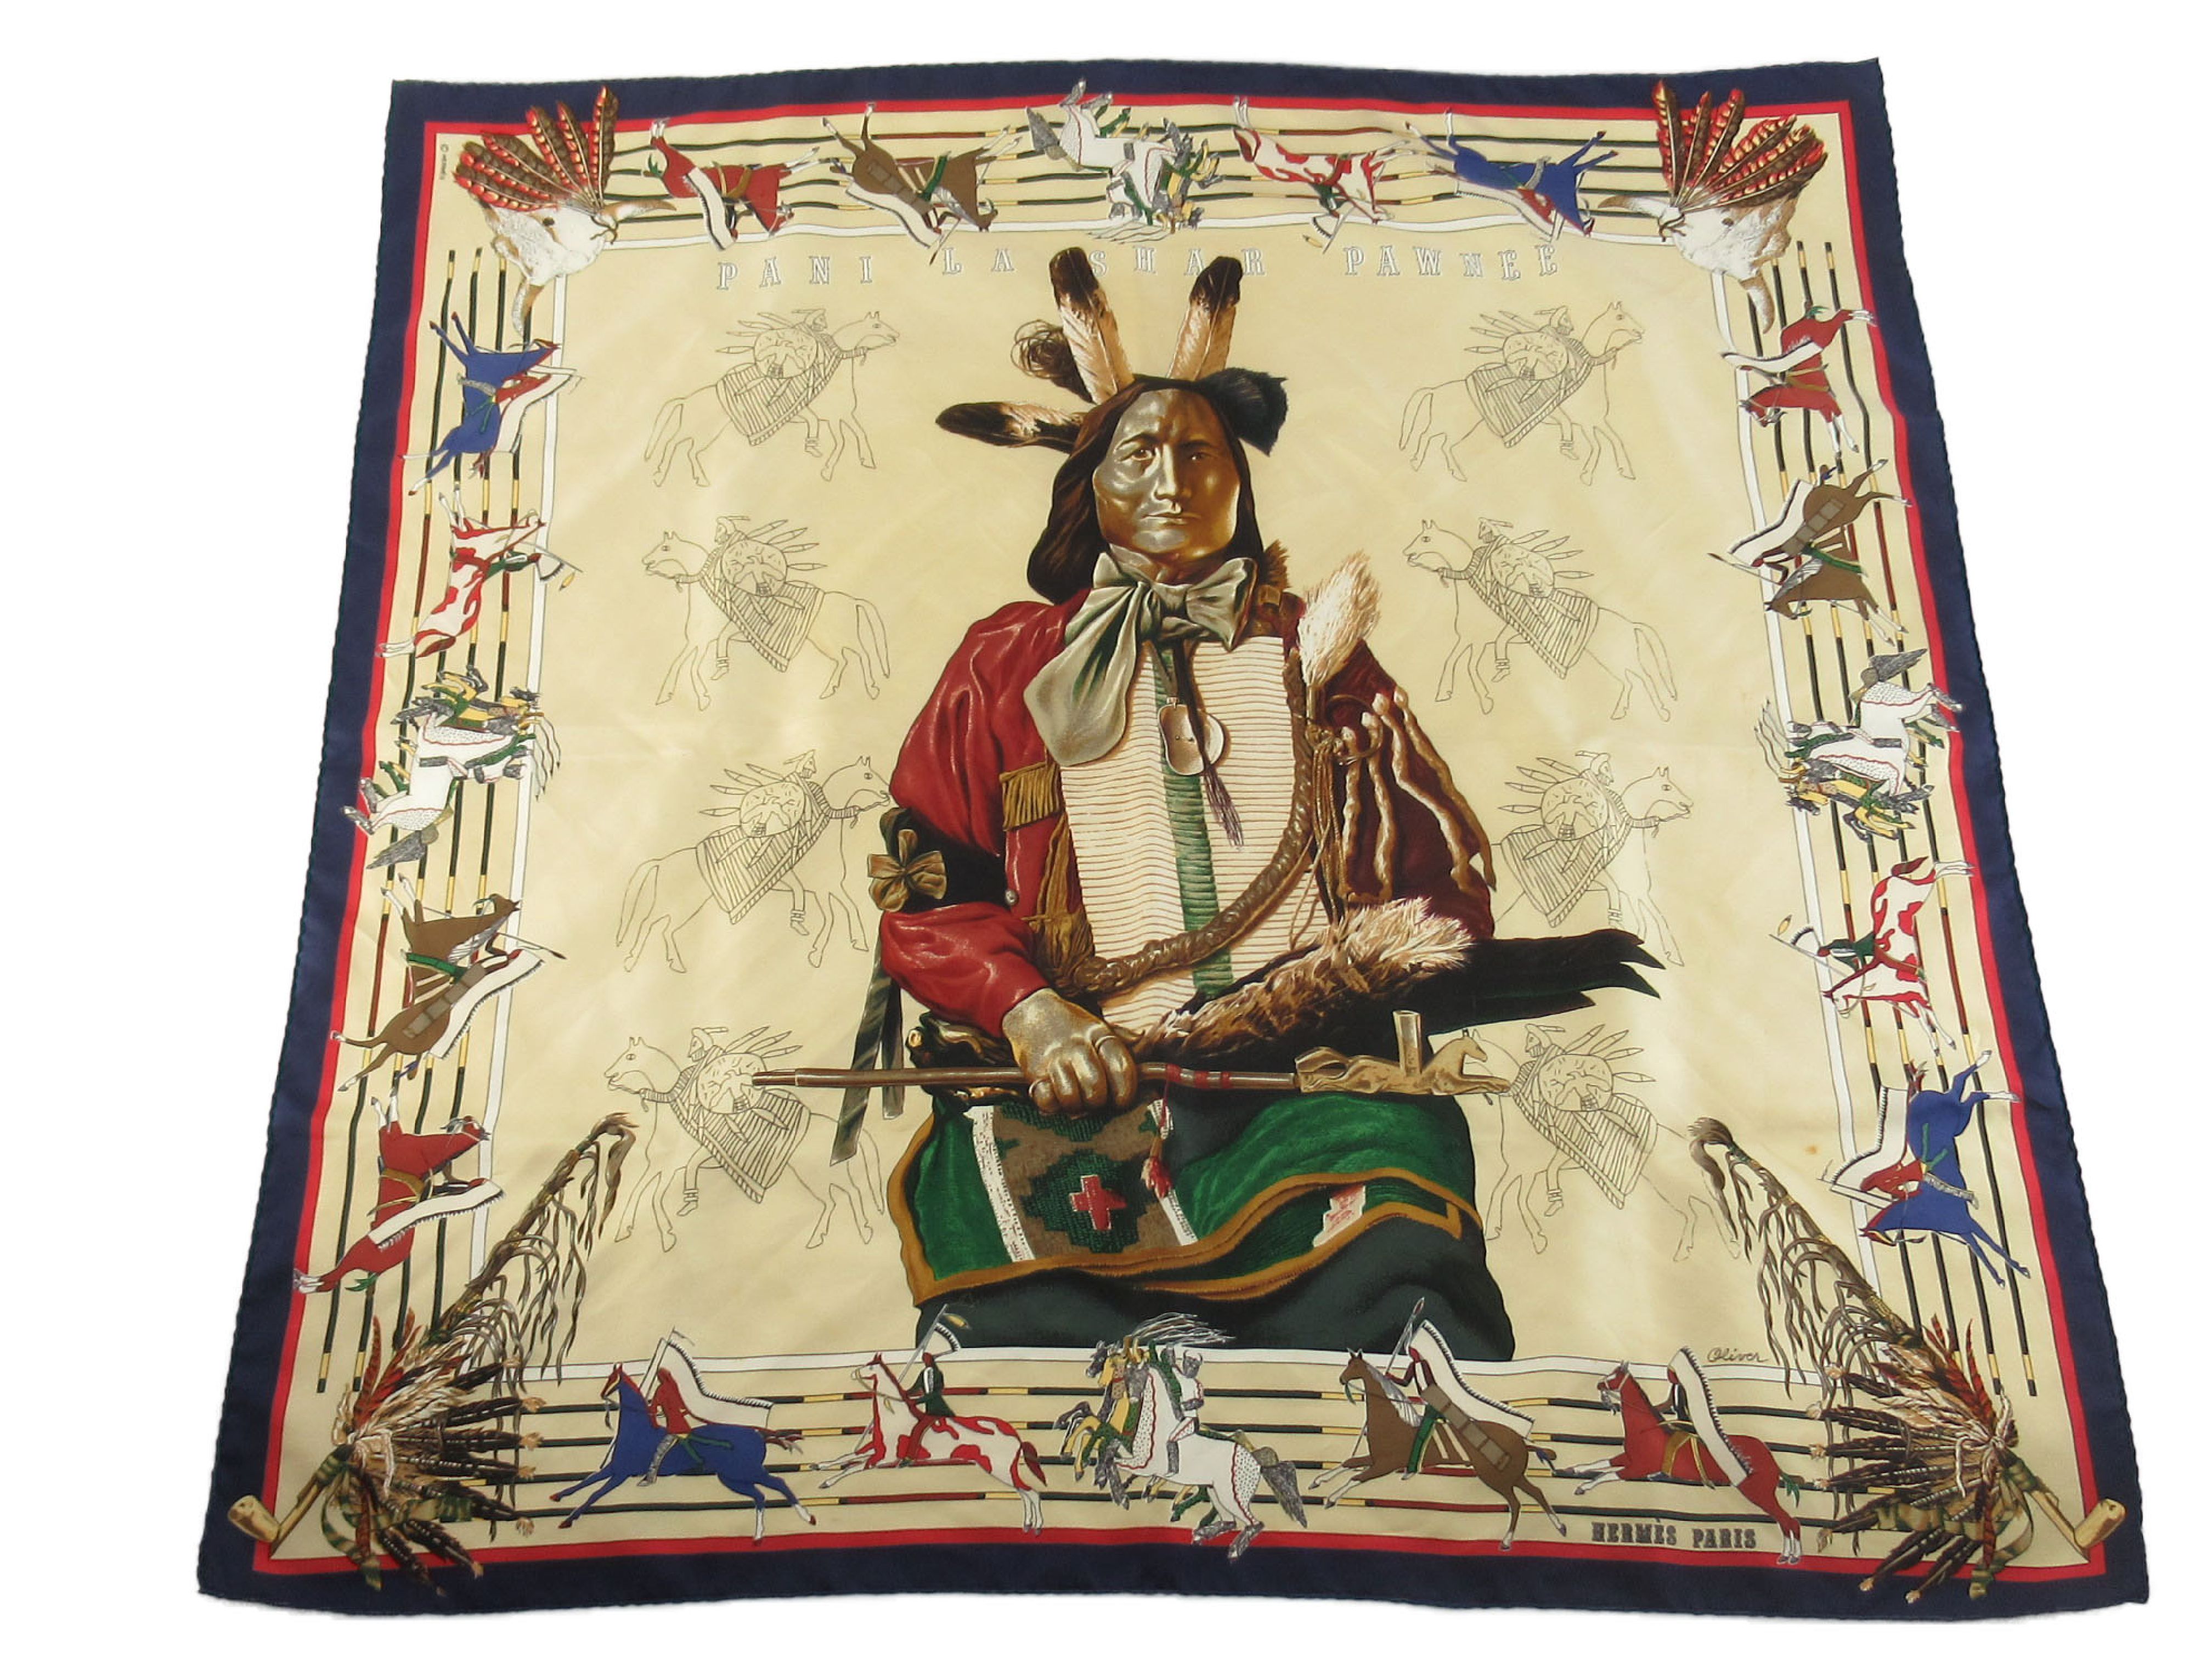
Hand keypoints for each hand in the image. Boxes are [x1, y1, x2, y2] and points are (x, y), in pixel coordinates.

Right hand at [1002, 989, 1137, 1113]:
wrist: (1029, 1011)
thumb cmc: (1070, 1026)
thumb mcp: (1098, 1026)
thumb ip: (1122, 1041)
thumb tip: (1150, 1049)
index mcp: (1099, 1035)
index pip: (1121, 1066)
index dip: (1126, 1090)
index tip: (1122, 1100)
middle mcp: (1078, 1047)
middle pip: (1096, 1088)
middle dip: (1098, 1101)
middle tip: (1094, 1098)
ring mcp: (1055, 1060)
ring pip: (1072, 1098)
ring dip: (1075, 1104)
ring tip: (1074, 1096)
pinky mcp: (1034, 1072)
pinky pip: (1047, 1100)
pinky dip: (1051, 1103)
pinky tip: (1054, 1093)